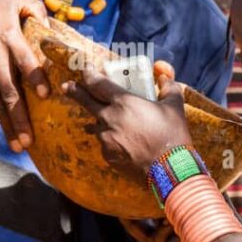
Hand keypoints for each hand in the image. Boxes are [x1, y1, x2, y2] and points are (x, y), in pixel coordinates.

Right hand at [0, 0, 50, 151]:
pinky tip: (9, 134)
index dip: (34, 78)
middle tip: (30, 138)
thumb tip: (51, 25)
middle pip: (9, 91)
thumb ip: (34, 8)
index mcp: (9, 38)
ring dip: (9, 125)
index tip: (44, 95)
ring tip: (20, 145)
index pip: (23, 60)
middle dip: (19, 117)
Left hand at [62, 63, 192, 181]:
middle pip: (86, 101)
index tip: (85, 70)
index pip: (98, 84)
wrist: (169, 171)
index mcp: (123, 102)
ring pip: (97, 125)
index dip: (89, 75)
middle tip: (66, 86)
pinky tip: (124, 142)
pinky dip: (111, 139)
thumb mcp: (175, 107)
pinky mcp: (107, 156)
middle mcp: (109, 119)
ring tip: (110, 121)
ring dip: (101, 120)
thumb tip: (165, 78)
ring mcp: (106, 139)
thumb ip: (169, 88)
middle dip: (74, 91)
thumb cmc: (173, 135)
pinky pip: (105, 143)